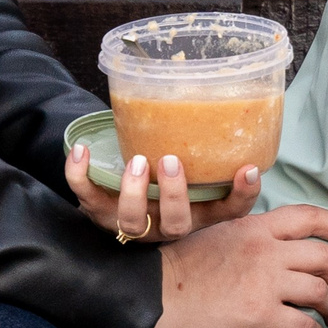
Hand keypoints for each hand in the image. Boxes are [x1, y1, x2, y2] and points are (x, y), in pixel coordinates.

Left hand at [65, 144, 259, 241]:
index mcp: (195, 214)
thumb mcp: (189, 170)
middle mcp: (164, 225)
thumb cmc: (160, 179)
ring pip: (132, 222)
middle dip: (174, 195)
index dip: (242, 196)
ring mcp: (130, 223)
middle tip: (170, 162)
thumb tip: (217, 101)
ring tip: (136, 160)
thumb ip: (204, 148)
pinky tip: (81, 150)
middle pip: (176, 225)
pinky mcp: (98, 212)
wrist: (113, 198)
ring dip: (133, 192)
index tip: (248, 169)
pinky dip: (79, 174)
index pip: (228, 212)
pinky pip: (86, 197)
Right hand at [145, 205, 327, 327]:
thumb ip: (250, 235)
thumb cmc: (181, 268)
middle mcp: (266, 250)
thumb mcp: (218, 234)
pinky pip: (303, 325)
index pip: (310, 217)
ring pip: (320, 292)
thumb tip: (275, 244)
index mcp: (255, 227)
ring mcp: (264, 283)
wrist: (155, 295)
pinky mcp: (258, 316)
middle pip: (324, 257)